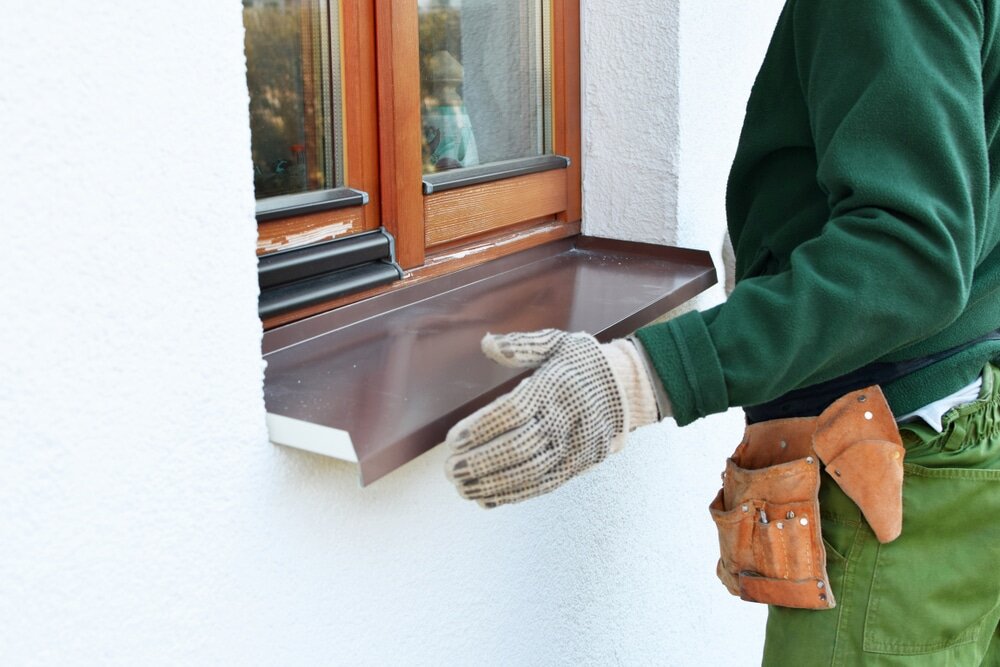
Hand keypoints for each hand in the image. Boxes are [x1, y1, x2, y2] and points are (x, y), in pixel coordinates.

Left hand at [444, 329, 658, 507]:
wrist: (631, 388)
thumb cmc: (585, 363)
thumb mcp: (558, 343)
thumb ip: (522, 345)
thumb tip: (487, 344)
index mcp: (556, 386)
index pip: (515, 412)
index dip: (482, 428)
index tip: (454, 439)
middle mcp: (566, 418)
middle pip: (520, 446)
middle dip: (481, 462)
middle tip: (450, 470)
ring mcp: (575, 445)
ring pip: (530, 472)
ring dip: (492, 484)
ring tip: (462, 488)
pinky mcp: (580, 465)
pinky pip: (545, 485)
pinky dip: (515, 495)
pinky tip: (488, 498)